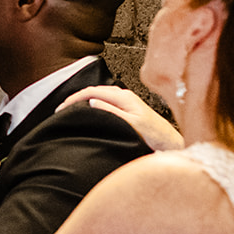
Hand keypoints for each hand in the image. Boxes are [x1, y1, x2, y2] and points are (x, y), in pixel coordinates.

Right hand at [61, 85, 184, 151]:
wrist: (170, 142)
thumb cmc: (155, 135)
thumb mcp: (131, 124)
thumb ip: (111, 112)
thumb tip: (92, 102)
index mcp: (124, 97)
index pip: (92, 91)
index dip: (75, 98)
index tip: (63, 107)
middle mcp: (125, 96)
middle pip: (94, 91)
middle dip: (76, 98)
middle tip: (62, 109)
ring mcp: (126, 101)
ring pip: (99, 95)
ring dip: (84, 101)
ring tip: (72, 110)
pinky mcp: (128, 108)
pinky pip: (105, 101)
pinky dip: (92, 104)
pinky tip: (90, 112)